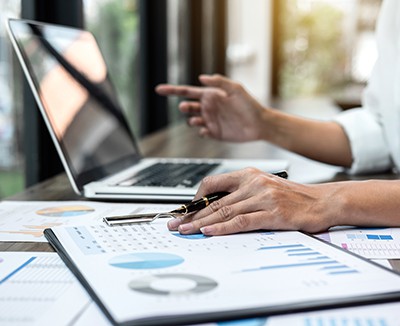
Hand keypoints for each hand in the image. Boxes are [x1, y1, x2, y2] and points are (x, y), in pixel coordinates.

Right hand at [156, 74, 267, 141]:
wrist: (260, 124)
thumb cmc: (249, 104)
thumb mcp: (236, 89)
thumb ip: (219, 82)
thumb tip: (201, 78)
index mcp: (210, 95)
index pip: (187, 92)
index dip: (172, 91)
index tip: (158, 90)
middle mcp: (208, 107)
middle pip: (187, 107)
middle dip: (184, 107)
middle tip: (187, 108)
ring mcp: (210, 121)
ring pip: (191, 121)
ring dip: (192, 120)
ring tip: (199, 120)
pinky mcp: (214, 133)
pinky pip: (202, 132)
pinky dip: (201, 131)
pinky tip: (207, 130)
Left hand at [167, 168, 336, 234]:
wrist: (323, 201)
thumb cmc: (292, 196)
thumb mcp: (264, 187)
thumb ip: (241, 194)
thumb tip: (215, 208)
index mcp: (249, 174)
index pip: (213, 183)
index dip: (196, 197)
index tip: (185, 210)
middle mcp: (253, 183)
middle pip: (214, 201)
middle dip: (191, 214)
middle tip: (175, 223)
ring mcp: (262, 198)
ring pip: (223, 211)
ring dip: (200, 223)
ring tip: (185, 231)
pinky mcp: (272, 214)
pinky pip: (241, 221)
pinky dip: (222, 227)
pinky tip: (208, 232)